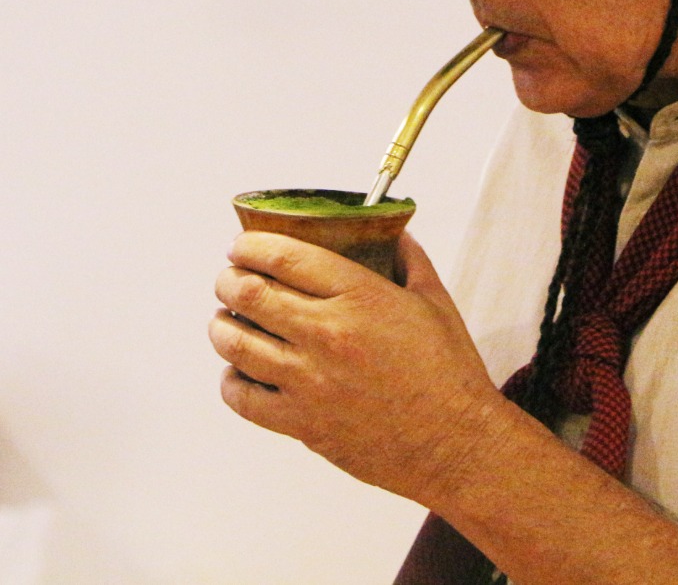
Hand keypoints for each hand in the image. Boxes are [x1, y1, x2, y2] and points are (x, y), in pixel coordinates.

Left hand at [208, 231, 508, 501]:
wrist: (456, 444)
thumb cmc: (449, 374)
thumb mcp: (436, 301)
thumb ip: (410, 259)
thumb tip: (394, 233)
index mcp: (359, 296)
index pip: (283, 255)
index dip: (250, 245)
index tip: (241, 246)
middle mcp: (327, 334)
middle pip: (248, 293)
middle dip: (228, 280)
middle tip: (229, 280)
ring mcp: (310, 381)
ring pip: (235, 343)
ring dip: (222, 326)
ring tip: (226, 321)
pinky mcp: (302, 422)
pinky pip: (242, 398)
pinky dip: (231, 380)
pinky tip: (240, 372)